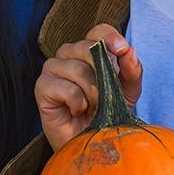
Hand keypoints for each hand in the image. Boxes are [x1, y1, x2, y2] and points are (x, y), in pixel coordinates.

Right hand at [35, 24, 142, 151]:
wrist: (91, 143)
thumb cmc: (106, 114)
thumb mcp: (127, 92)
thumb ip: (132, 71)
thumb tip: (129, 52)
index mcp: (87, 50)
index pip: (97, 31)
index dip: (110, 36)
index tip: (121, 49)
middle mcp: (67, 54)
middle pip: (87, 47)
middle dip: (103, 74)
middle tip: (106, 95)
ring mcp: (52, 69)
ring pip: (78, 69)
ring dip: (92, 93)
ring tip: (93, 107)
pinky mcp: (42, 87)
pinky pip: (65, 88)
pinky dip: (77, 102)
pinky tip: (77, 111)